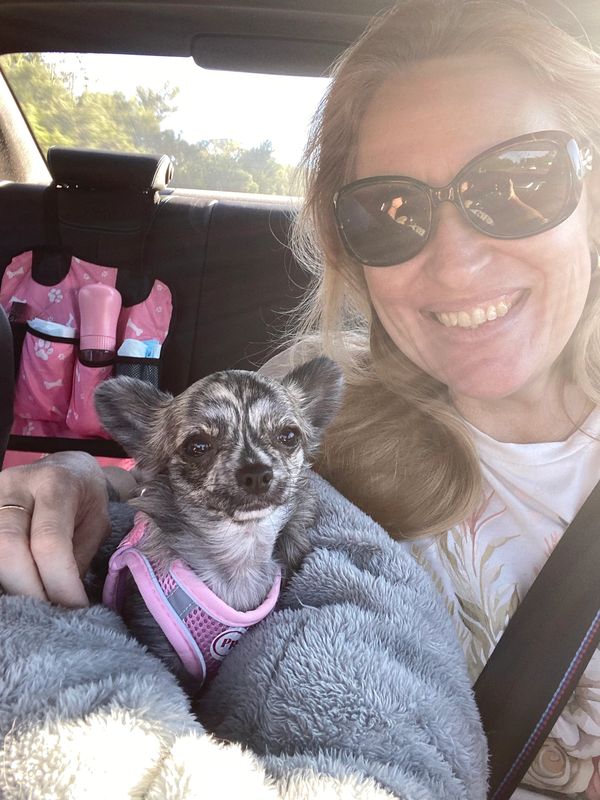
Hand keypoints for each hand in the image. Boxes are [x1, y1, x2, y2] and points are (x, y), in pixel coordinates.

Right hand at [0, 451, 111, 607]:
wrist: (67, 467)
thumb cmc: (86, 498)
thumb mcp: (96, 522)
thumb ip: (78, 557)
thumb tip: (65, 603)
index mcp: (55, 484)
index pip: (49, 541)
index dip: (59, 582)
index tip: (74, 608)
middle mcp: (15, 485)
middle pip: (7, 547)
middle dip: (28, 590)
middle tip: (48, 614)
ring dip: (9, 585)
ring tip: (31, 606)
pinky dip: (0, 574)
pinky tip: (13, 590)